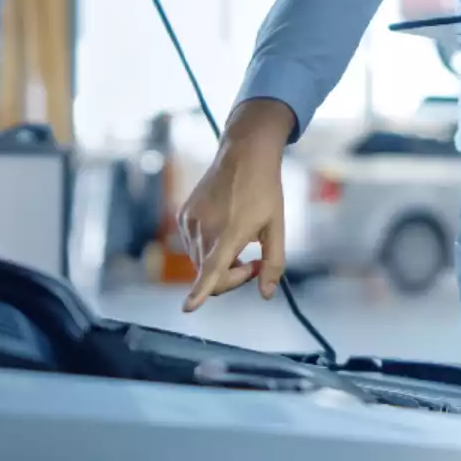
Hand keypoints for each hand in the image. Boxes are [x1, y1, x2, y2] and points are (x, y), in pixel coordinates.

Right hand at [176, 99, 295, 310]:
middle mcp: (205, 228)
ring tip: (242, 241)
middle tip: (255, 263)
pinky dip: (209, 248)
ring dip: (220, 263)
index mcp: (230, 232)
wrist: (243, 153)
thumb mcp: (277, 226)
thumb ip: (273, 263)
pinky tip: (226, 227)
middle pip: (211, 274)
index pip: (212, 269)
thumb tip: (266, 295)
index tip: (188, 308)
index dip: (199, 291)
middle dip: (232, 277)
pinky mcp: (183, 216)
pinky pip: (194, 246)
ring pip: (200, 262)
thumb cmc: (265, 190)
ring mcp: (190, 222)